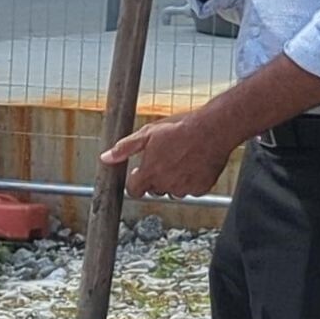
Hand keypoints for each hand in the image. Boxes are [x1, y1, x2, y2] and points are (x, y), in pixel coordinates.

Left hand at [100, 114, 234, 197]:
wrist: (214, 129)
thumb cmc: (182, 128)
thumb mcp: (148, 133)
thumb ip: (125, 148)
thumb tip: (106, 158)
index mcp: (150, 172)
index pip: (134, 190)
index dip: (135, 182)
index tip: (139, 173)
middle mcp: (166, 184)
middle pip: (154, 189)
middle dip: (156, 178)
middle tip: (165, 159)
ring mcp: (184, 188)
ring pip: (173, 190)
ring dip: (174, 180)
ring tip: (181, 159)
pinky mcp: (201, 188)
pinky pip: (192, 190)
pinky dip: (191, 181)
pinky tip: (194, 164)